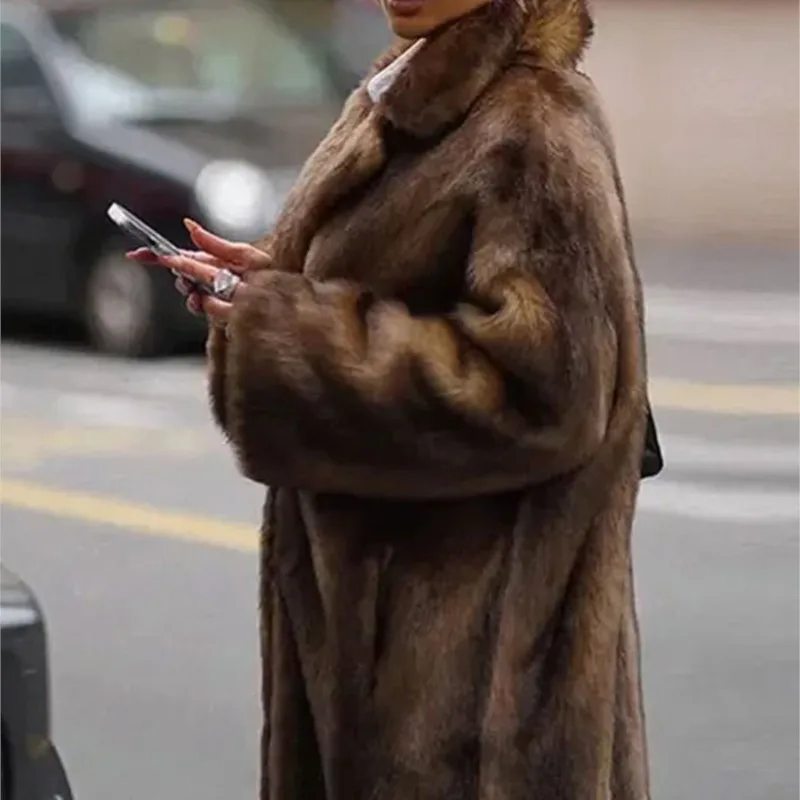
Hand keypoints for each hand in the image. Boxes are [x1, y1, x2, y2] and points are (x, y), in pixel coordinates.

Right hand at [127, 219, 270, 321]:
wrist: (287, 298)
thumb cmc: (271, 273)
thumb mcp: (245, 254)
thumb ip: (215, 244)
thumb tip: (189, 225)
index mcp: (213, 262)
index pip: (181, 257)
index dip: (158, 256)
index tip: (137, 254)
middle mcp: (210, 280)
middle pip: (181, 276)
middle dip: (178, 273)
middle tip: (183, 273)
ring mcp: (215, 298)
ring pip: (190, 295)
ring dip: (191, 290)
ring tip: (201, 289)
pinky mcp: (222, 315)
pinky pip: (206, 308)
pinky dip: (205, 303)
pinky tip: (210, 300)